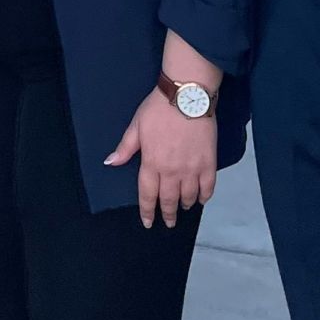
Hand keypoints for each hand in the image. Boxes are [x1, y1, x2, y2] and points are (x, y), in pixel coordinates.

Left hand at [105, 88, 216, 228]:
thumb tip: (110, 162)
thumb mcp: (136, 126)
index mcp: (151, 163)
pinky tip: (202, 200)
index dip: (147, 211)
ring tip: (183, 209)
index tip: (148, 222)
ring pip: (188, 197)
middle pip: (168, 200)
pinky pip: (208, 187)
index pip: (147, 195)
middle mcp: (171, 170)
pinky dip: (205, 196)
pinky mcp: (208, 162)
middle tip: (168, 223)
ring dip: (185, 205)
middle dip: (167, 214)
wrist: (187, 96)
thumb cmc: (159, 109)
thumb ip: (125, 147)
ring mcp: (191, 168)